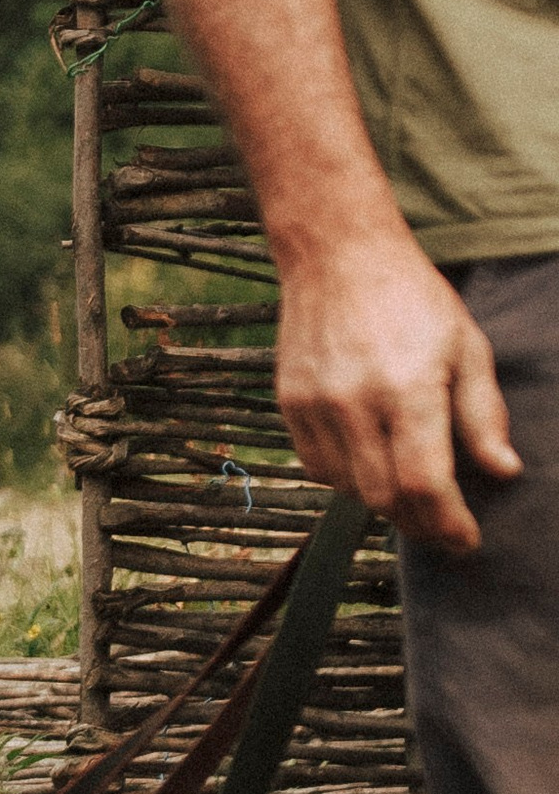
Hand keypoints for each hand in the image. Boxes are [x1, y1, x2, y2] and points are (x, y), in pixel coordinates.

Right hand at [275, 231, 520, 552]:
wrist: (337, 254)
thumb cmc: (413, 298)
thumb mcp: (467, 347)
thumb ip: (483, 414)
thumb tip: (504, 471)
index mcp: (409, 387)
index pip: (424, 485)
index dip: (449, 525)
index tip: (468, 539)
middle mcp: (355, 401)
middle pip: (384, 498)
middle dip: (420, 524)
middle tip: (444, 527)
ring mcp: (315, 403)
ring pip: (349, 490)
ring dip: (384, 501)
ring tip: (410, 490)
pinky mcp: (289, 402)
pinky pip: (317, 468)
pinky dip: (347, 479)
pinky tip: (370, 461)